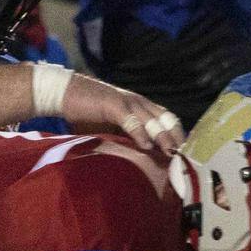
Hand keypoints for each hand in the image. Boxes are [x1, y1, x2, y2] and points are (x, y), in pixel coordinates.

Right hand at [61, 72, 183, 153]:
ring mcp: (127, 102)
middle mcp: (138, 102)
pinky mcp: (113, 105)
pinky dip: (140, 133)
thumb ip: (126, 136)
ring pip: (152, 120)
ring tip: (172, 153)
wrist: (64, 93)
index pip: (167, 118)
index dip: (177, 133)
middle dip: (176, 137)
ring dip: (163, 137)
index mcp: (140, 106)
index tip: (185, 152)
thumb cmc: (87, 111)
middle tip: (185, 157)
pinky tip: (146, 146)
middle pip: (166, 119)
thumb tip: (139, 157)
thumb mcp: (112, 125)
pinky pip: (131, 120)